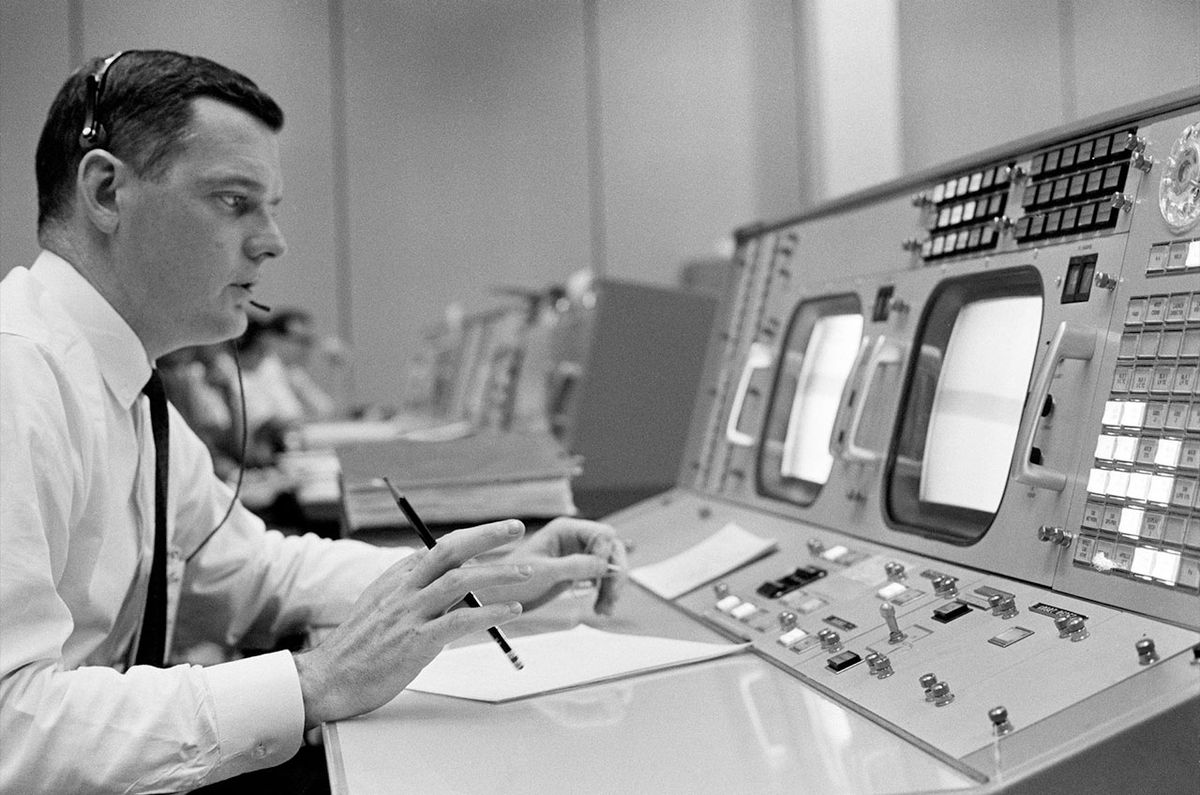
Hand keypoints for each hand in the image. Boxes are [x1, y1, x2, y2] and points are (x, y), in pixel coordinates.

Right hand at [293, 519, 531, 727]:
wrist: (327, 680)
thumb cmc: (358, 649)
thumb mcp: (383, 608)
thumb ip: (414, 595)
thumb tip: (454, 589)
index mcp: (395, 579)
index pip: (437, 547)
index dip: (471, 537)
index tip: (497, 532)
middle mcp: (403, 589)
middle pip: (449, 550)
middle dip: (486, 535)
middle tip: (516, 528)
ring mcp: (408, 614)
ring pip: (460, 580)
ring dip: (497, 573)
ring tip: (524, 572)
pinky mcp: (415, 642)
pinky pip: (459, 621)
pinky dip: (489, 613)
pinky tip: (510, 611)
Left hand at [482, 517, 627, 615]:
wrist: (498, 599)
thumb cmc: (513, 581)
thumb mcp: (545, 573)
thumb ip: (575, 565)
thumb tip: (605, 564)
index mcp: (565, 530)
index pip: (602, 534)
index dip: (607, 553)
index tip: (602, 574)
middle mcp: (575, 539)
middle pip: (612, 549)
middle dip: (615, 573)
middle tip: (611, 598)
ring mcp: (578, 555)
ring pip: (610, 565)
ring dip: (612, 587)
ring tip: (604, 610)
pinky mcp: (578, 572)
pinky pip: (601, 579)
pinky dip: (605, 593)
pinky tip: (602, 609)